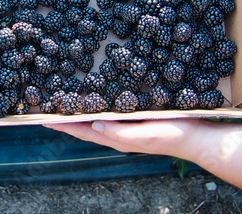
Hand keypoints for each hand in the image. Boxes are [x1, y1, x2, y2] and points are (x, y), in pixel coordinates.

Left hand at [44, 119, 201, 157]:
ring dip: (79, 115)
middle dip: (66, 120)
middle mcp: (117, 134)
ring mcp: (125, 128)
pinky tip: (95, 102)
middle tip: (49, 110)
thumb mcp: (145, 135)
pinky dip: (96, 109)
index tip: (45, 119)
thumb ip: (120, 133)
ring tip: (64, 106)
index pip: (84, 132)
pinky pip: (109, 115)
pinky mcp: (134, 120)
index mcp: (117, 139)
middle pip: (85, 127)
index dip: (64, 126)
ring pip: (95, 121)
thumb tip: (95, 125)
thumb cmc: (172, 136)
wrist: (196, 138)